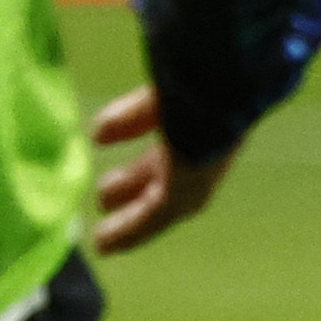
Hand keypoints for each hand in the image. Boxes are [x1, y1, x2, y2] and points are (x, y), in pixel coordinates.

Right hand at [89, 85, 235, 252]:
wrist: (222, 89)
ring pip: (159, 204)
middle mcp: (202, 148)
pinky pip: (153, 217)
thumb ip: (134, 114)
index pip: (163, 124)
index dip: (130, 127)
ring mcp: (198, 173)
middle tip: (103, 195)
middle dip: (133, 182)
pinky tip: (104, 245)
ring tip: (102, 240)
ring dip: (129, 220)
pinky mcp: (187, 191)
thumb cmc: (194, 76)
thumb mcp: (161, 90)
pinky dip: (128, 231)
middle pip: (163, 173)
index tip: (102, 136)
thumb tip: (97, 134)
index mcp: (198, 112)